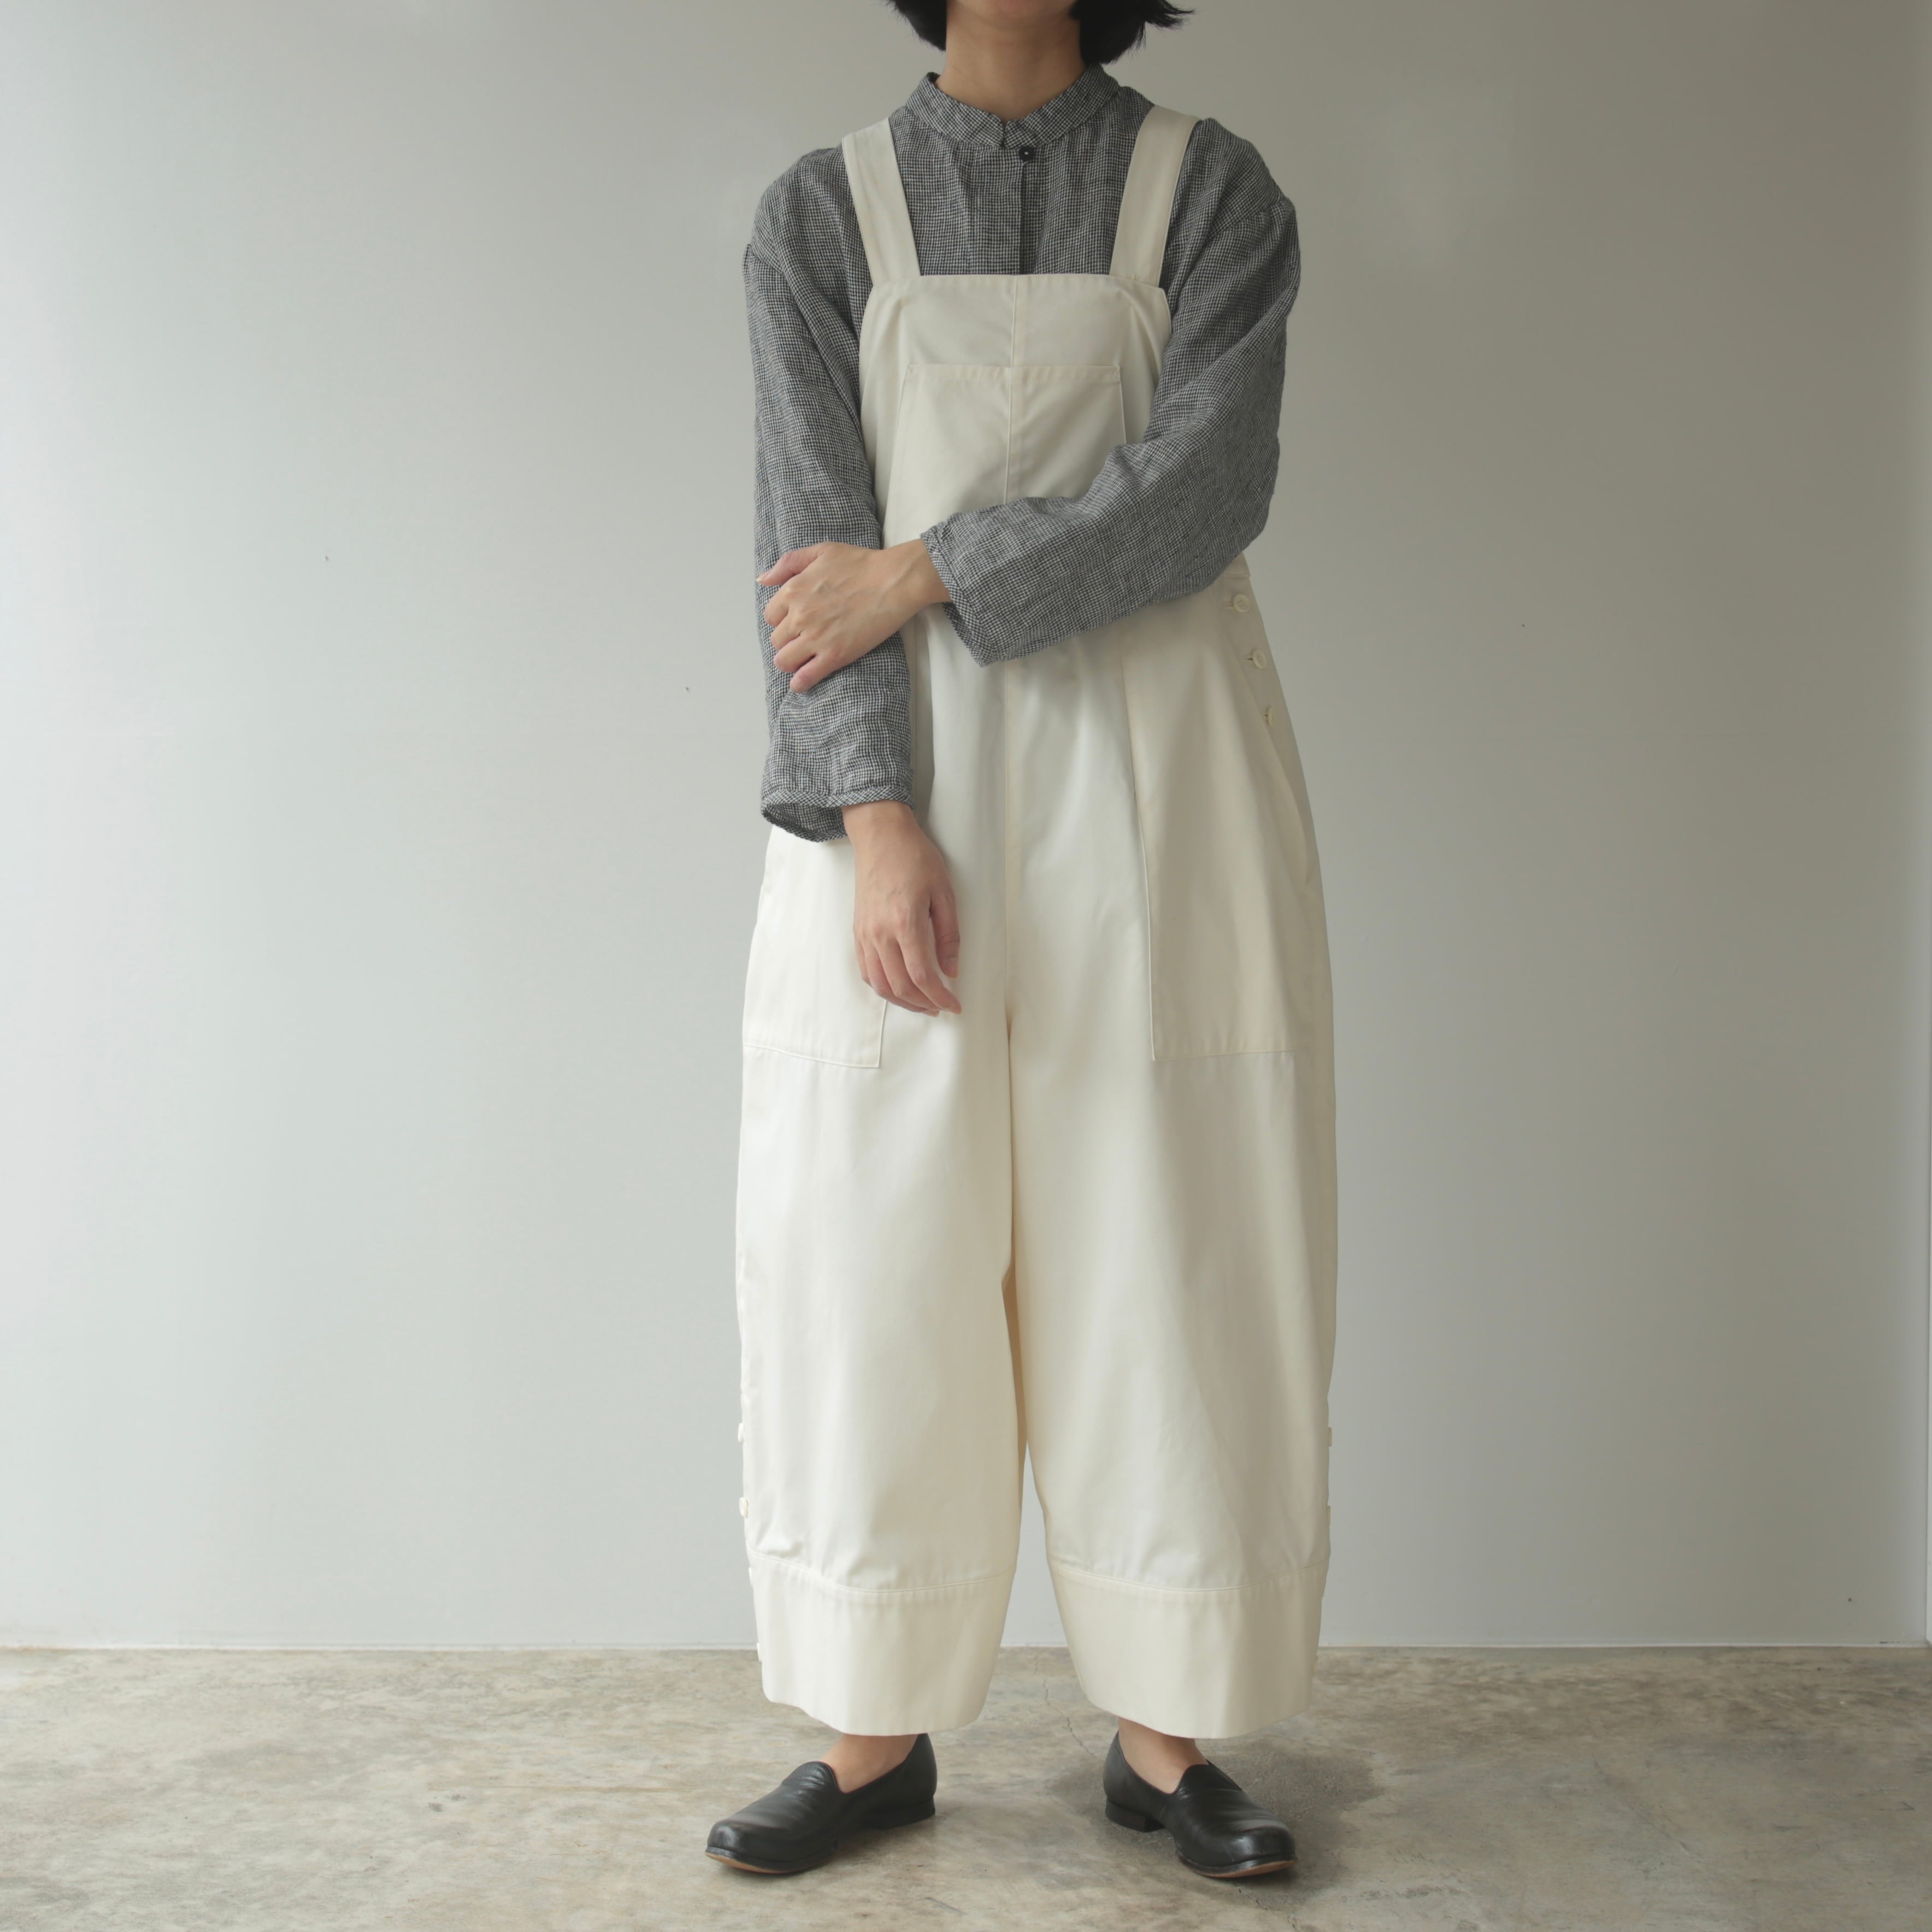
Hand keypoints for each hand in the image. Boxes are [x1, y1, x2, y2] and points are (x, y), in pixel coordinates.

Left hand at [760, 539, 947, 694]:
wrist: (893, 581)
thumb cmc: (861, 564)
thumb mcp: (820, 551)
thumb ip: (788, 564)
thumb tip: (762, 580)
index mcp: (793, 590)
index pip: (771, 615)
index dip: (783, 619)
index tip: (795, 620)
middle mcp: (799, 616)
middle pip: (777, 639)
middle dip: (788, 640)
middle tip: (803, 639)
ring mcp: (816, 638)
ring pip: (784, 661)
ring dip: (790, 661)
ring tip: (801, 660)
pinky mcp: (834, 655)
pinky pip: (806, 677)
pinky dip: (800, 683)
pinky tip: (801, 683)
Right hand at [843, 802, 961, 1015]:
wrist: (881, 837)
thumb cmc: (915, 858)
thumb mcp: (944, 892)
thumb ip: (949, 935)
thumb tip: (951, 970)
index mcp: (905, 922)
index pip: (921, 975)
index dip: (940, 997)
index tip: (954, 1005)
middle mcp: (880, 933)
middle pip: (899, 986)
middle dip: (923, 1004)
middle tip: (941, 1007)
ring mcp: (865, 934)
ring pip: (879, 984)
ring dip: (902, 1001)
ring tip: (922, 1004)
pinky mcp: (858, 932)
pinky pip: (866, 970)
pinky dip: (882, 987)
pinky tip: (898, 989)